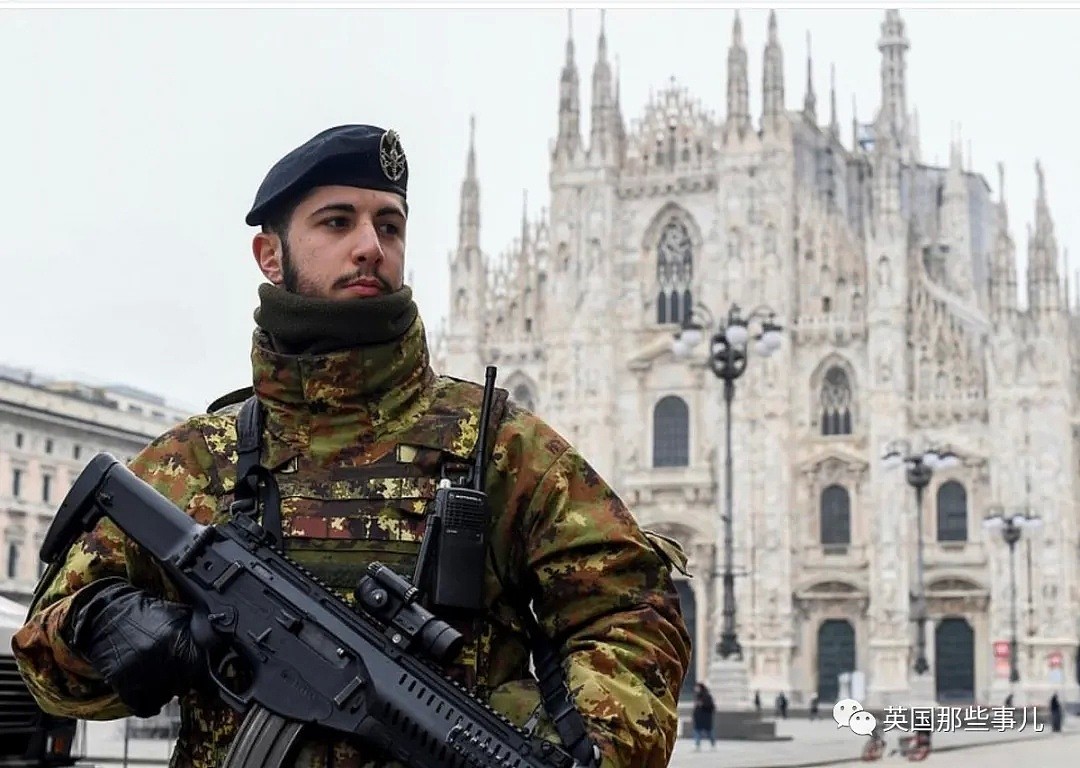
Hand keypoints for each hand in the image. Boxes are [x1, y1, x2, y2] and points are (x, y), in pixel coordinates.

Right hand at [64, 578, 205, 716]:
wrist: (105, 615)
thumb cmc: (143, 614)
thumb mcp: (176, 615)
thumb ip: (197, 632)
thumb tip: (220, 646)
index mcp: (176, 639)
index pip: (202, 668)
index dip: (205, 672)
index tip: (205, 675)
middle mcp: (160, 657)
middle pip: (185, 685)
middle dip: (185, 679)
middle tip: (177, 669)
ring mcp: (140, 673)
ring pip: (167, 697)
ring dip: (167, 690)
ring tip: (160, 674)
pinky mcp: (123, 685)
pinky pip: (145, 707)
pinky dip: (149, 702)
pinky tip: (148, 688)